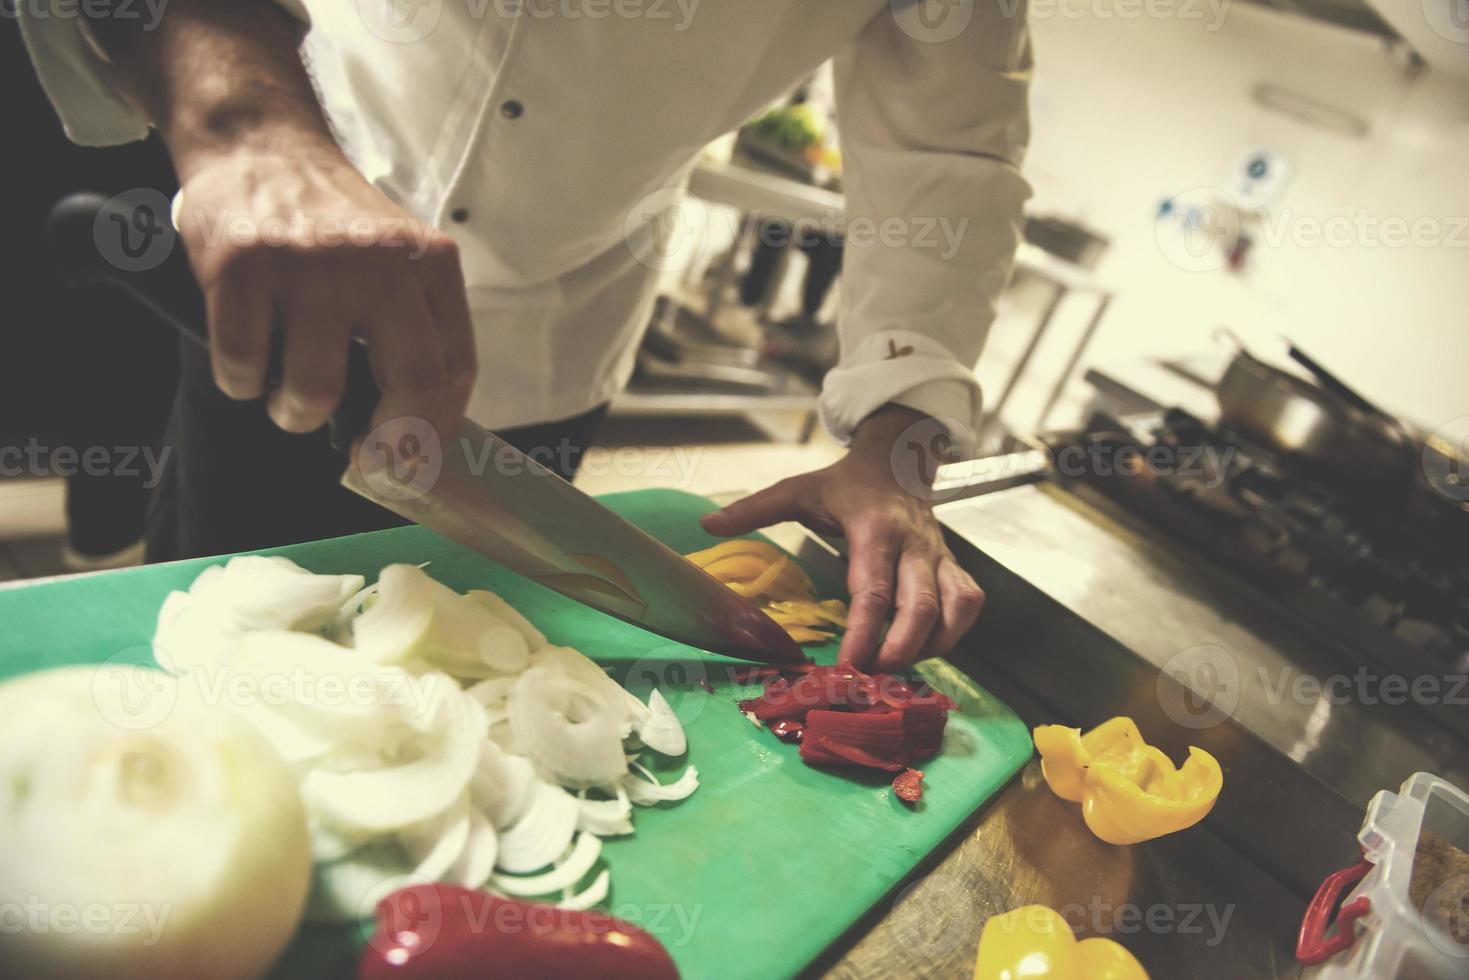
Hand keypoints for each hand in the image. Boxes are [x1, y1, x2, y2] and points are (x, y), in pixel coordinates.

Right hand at [176, 131, 475, 440]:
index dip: (435, 426)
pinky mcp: (242, 269)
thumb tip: (420, 428)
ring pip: (315, 392)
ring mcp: (310, 267)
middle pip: (410, 384)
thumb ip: (414, 326)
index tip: (412, 456)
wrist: (258, 143)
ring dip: (295, 414)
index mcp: (429, 262)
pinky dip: (241, 383)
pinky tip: (247, 360)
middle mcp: (379, 263)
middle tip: (364, 456)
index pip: (455, 368)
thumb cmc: (330, 222)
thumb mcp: (396, 259)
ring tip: (286, 394)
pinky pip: (244, 368)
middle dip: (388, 441)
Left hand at [700, 405, 984, 670]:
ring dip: (931, 647)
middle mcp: (914, 545)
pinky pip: (968, 604)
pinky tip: (925, 649)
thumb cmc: (846, 483)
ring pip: (954, 609)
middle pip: (921, 607)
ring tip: (896, 669)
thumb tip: (707, 525)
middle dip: (899, 650)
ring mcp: (940, 556)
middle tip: (870, 679)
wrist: (899, 457)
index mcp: (874, 529)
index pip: (874, 589)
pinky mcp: (954, 565)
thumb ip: (754, 510)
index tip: (848, 664)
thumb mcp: (797, 490)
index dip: (864, 632)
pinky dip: (953, 633)